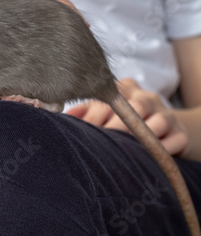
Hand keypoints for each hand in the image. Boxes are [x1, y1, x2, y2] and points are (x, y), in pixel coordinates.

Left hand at [67, 78, 188, 154]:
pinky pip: (175, 140)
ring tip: (123, 151)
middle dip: (115, 127)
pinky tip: (148, 158)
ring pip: (157, 122)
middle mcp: (146, 98)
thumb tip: (64, 116)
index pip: (109, 99)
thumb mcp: (109, 112)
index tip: (79, 133)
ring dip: (140, 138)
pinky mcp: (182, 132)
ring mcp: (166, 114)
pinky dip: (163, 149)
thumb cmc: (128, 123)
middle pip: (133, 108)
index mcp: (126, 89)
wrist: (170, 131)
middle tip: (99, 144)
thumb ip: (87, 112)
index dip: (93, 117)